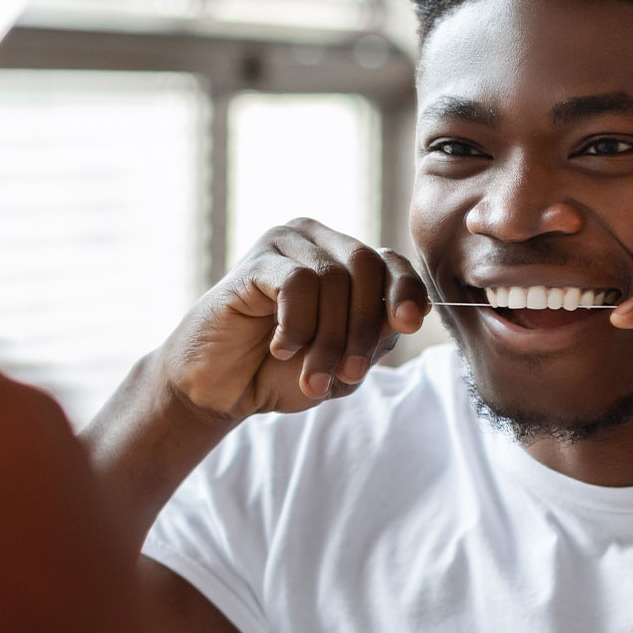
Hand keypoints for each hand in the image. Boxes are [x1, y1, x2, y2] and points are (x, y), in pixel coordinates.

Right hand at [162, 218, 430, 420]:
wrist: (223, 390)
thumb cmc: (281, 372)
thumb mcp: (343, 360)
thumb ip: (377, 335)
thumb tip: (409, 313)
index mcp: (344, 260)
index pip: (391, 262)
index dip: (406, 291)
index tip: (410, 325)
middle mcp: (317, 241)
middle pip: (365, 268)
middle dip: (363, 328)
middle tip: (349, 373)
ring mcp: (284, 244)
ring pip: (332, 280)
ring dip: (328, 339)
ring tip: (311, 376)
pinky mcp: (256, 260)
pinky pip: (297, 284)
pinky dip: (297, 326)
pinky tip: (282, 348)